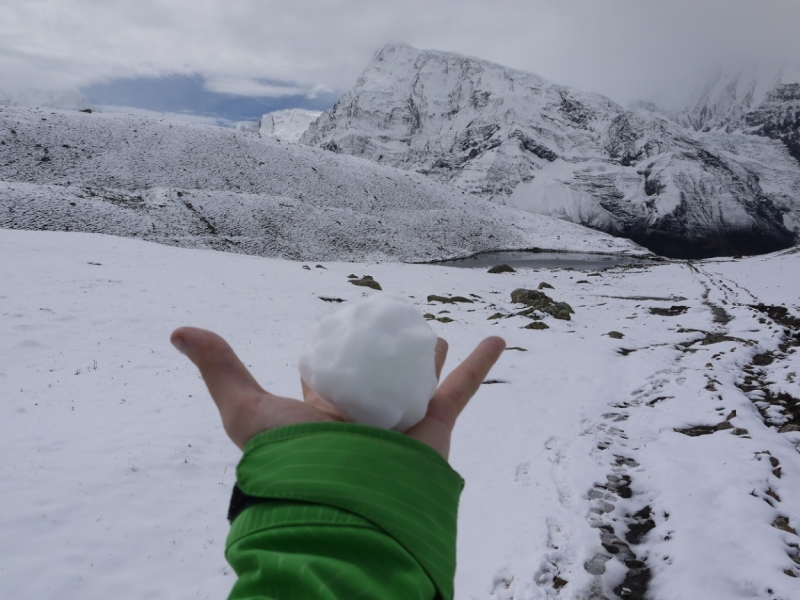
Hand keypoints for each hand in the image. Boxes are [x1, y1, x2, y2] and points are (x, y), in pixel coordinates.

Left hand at [170, 327, 505, 458]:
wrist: (342, 502)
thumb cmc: (290, 459)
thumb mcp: (247, 408)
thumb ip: (219, 368)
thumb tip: (177, 330)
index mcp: (325, 413)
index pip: (331, 376)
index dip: (333, 354)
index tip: (339, 332)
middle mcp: (364, 417)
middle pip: (380, 374)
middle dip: (386, 353)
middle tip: (390, 328)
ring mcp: (402, 419)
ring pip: (420, 378)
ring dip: (429, 356)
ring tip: (431, 333)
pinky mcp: (434, 426)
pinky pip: (462, 390)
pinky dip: (481, 365)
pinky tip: (497, 339)